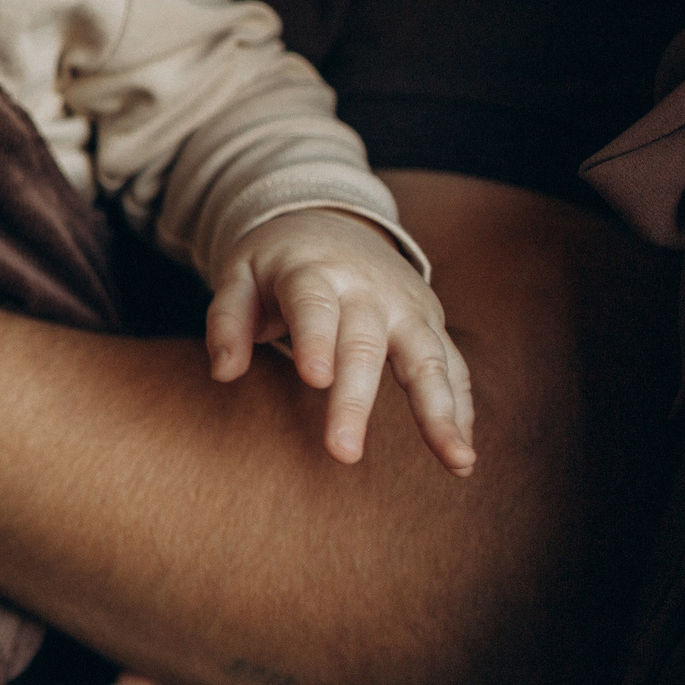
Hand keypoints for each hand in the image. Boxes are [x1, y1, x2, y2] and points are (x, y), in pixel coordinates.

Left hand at [205, 210, 474, 474]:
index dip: (315, 340)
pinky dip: (461, 409)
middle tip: (343, 454)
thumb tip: (222, 372)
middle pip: (365, 346)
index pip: (314, 306)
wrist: (333, 221)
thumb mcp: (239, 275)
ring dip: (441, 412)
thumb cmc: (278, 263)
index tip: (315, 380)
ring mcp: (407, 306)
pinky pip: (453, 366)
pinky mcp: (431, 323)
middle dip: (356, 400)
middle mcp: (368, 290)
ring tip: (457, 463)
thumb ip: (227, 320)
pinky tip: (462, 453)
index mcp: (313, 272)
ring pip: (428, 359)